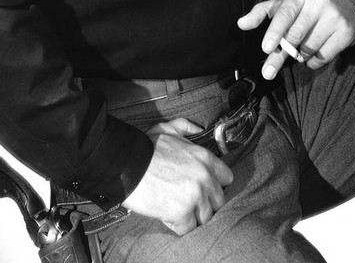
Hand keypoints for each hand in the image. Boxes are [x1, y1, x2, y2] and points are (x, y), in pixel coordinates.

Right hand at [122, 117, 233, 234]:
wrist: (127, 164)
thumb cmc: (145, 148)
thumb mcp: (168, 129)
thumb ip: (186, 127)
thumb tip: (198, 128)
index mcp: (205, 158)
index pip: (227, 178)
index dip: (215, 185)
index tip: (204, 188)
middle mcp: (205, 177)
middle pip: (218, 201)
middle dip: (204, 203)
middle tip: (187, 201)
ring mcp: (195, 196)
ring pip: (205, 217)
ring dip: (192, 215)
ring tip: (175, 207)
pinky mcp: (182, 213)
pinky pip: (188, 229)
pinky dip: (178, 225)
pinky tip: (167, 214)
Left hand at [237, 0, 354, 79]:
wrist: (350, 3)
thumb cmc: (310, 4)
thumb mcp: (286, 2)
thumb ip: (262, 12)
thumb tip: (241, 24)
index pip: (285, 13)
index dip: (275, 31)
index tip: (266, 48)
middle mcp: (318, 2)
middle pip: (294, 36)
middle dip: (280, 55)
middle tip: (268, 70)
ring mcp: (334, 17)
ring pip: (308, 48)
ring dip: (300, 55)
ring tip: (301, 48)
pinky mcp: (346, 32)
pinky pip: (324, 56)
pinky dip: (314, 61)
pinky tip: (315, 52)